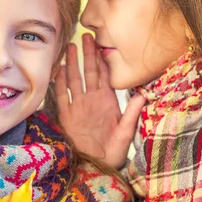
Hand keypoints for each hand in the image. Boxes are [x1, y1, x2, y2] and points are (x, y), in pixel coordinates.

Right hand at [54, 34, 145, 168]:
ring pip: (74, 80)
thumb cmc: (113, 152)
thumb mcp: (125, 132)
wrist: (96, 166)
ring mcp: (78, 106)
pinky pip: (61, 95)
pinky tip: (58, 69)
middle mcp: (91, 100)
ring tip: (70, 47)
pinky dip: (59, 82)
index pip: (105, 75)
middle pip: (88, 72)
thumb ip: (131, 113)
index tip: (103, 42)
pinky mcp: (66, 115)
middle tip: (86, 35)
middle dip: (88, 54)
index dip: (103, 59)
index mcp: (107, 101)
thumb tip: (143, 95)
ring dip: (72, 63)